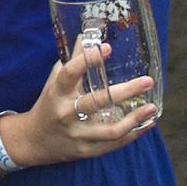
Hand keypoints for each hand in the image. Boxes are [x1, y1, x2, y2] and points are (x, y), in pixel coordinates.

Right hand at [15, 40, 157, 166]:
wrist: (34, 140)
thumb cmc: (50, 102)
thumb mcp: (56, 81)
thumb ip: (73, 60)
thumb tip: (88, 35)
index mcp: (57, 91)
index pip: (70, 73)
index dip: (87, 60)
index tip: (107, 48)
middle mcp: (66, 113)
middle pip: (97, 102)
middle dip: (125, 91)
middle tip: (147, 81)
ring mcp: (76, 134)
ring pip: (110, 130)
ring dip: (134, 119)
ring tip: (152, 107)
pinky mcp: (85, 150)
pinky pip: (113, 144)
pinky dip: (133, 134)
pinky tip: (147, 124)